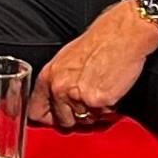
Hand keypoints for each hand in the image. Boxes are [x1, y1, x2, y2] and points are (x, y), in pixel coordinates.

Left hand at [35, 5, 157, 130]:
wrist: (121, 35)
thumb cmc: (98, 42)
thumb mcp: (66, 59)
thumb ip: (57, 81)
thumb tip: (53, 99)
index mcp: (48, 76)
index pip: (35, 112)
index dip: (48, 117)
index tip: (56, 117)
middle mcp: (60, 88)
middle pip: (63, 121)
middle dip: (76, 115)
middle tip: (88, 99)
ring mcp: (78, 97)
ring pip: (85, 121)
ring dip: (94, 111)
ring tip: (101, 90)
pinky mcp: (98, 101)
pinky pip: (102, 116)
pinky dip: (109, 108)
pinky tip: (110, 90)